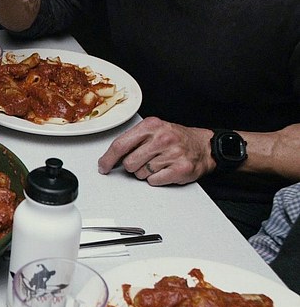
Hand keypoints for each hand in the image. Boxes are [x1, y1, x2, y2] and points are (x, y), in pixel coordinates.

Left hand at [97, 117, 214, 184]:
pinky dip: (156, 179)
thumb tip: (109, 158)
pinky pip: (154, 181)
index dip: (108, 159)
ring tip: (159, 163)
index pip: (120, 145)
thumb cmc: (175, 139)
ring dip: (146, 172)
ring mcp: (173, 153)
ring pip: (141, 174)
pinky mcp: (181, 168)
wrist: (204, 146)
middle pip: (129, 163)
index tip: (103, 167)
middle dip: (133, 166)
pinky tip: (165, 170)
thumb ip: (131, 140)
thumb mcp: (153, 131)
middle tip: (145, 160)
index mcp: (151, 125)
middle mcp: (162, 138)